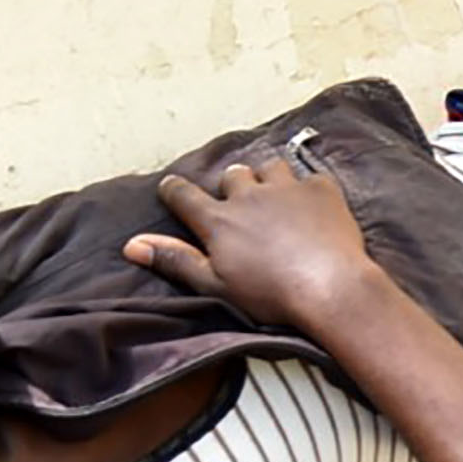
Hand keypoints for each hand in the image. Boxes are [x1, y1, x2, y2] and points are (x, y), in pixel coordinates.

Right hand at [125, 157, 381, 333]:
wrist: (330, 286)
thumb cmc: (268, 293)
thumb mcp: (213, 285)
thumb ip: (175, 260)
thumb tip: (132, 245)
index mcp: (219, 220)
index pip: (184, 195)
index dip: (174, 190)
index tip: (171, 186)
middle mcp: (249, 195)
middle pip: (232, 176)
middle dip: (232, 186)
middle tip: (239, 204)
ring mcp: (288, 188)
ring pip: (269, 168)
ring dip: (267, 179)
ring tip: (273, 196)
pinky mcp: (322, 189)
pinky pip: (309, 176)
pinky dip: (306, 187)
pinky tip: (311, 203)